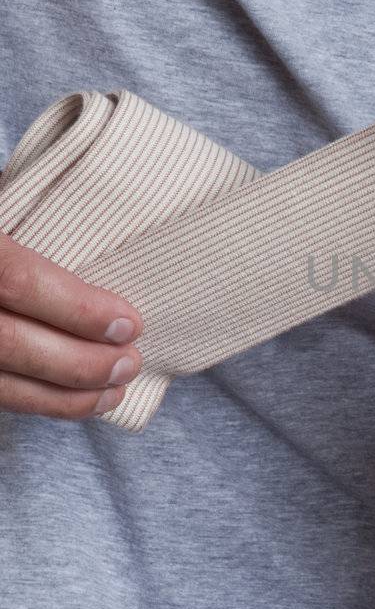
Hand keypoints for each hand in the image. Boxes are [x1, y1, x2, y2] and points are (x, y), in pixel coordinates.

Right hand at [0, 233, 142, 418]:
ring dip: (61, 396)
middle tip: (128, 363)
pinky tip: (72, 402)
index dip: (77, 308)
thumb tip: (91, 235)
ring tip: (113, 391)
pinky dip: (32, 401)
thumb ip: (21, 218)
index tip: (127, 322)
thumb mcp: (1, 207)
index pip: (17, 281)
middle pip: (10, 343)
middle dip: (78, 362)